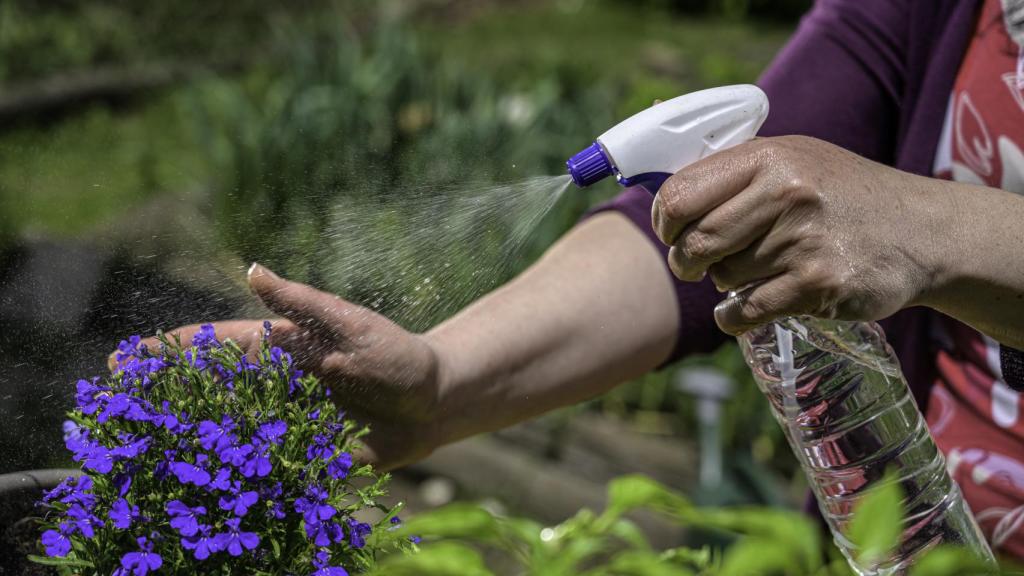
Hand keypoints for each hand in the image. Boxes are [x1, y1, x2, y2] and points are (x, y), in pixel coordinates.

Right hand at [127, 264, 446, 470]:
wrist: (432, 402)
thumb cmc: (396, 356)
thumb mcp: (350, 325)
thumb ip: (300, 304)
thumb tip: (252, 269)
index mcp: (280, 349)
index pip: (216, 346)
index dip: (170, 350)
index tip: (125, 357)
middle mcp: (275, 385)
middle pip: (211, 388)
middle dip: (165, 393)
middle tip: (119, 405)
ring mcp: (286, 420)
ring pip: (228, 426)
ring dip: (189, 432)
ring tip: (144, 441)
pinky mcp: (304, 452)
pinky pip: (262, 463)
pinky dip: (232, 469)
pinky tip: (202, 478)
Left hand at [652, 135, 951, 334]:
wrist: (923, 232)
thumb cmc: (841, 195)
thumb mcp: (793, 160)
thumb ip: (732, 172)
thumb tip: (660, 190)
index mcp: (769, 157)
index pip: (679, 194)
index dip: (664, 220)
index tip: (670, 232)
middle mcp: (786, 193)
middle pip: (695, 242)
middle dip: (686, 261)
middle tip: (693, 266)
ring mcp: (804, 240)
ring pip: (723, 278)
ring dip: (726, 284)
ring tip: (756, 271)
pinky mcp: (819, 285)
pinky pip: (745, 312)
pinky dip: (733, 318)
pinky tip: (743, 309)